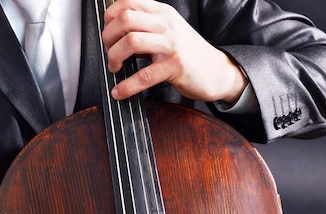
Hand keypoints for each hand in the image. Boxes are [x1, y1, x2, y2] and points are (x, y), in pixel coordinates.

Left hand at [102, 0, 247, 103]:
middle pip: (125, 19)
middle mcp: (166, 23)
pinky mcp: (175, 66)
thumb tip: (116, 37)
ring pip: (131, 42)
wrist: (217, 71)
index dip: (109, 19)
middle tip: (109, 53)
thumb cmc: (189, 54)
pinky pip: (144, 75)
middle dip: (108, 38)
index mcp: (161, 12)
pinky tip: (120, 92)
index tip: (108, 36)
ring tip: (114, 68)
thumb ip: (145, 30)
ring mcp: (171, 44)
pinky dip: (127, 86)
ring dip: (114, 57)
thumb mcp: (167, 32)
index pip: (126, 3)